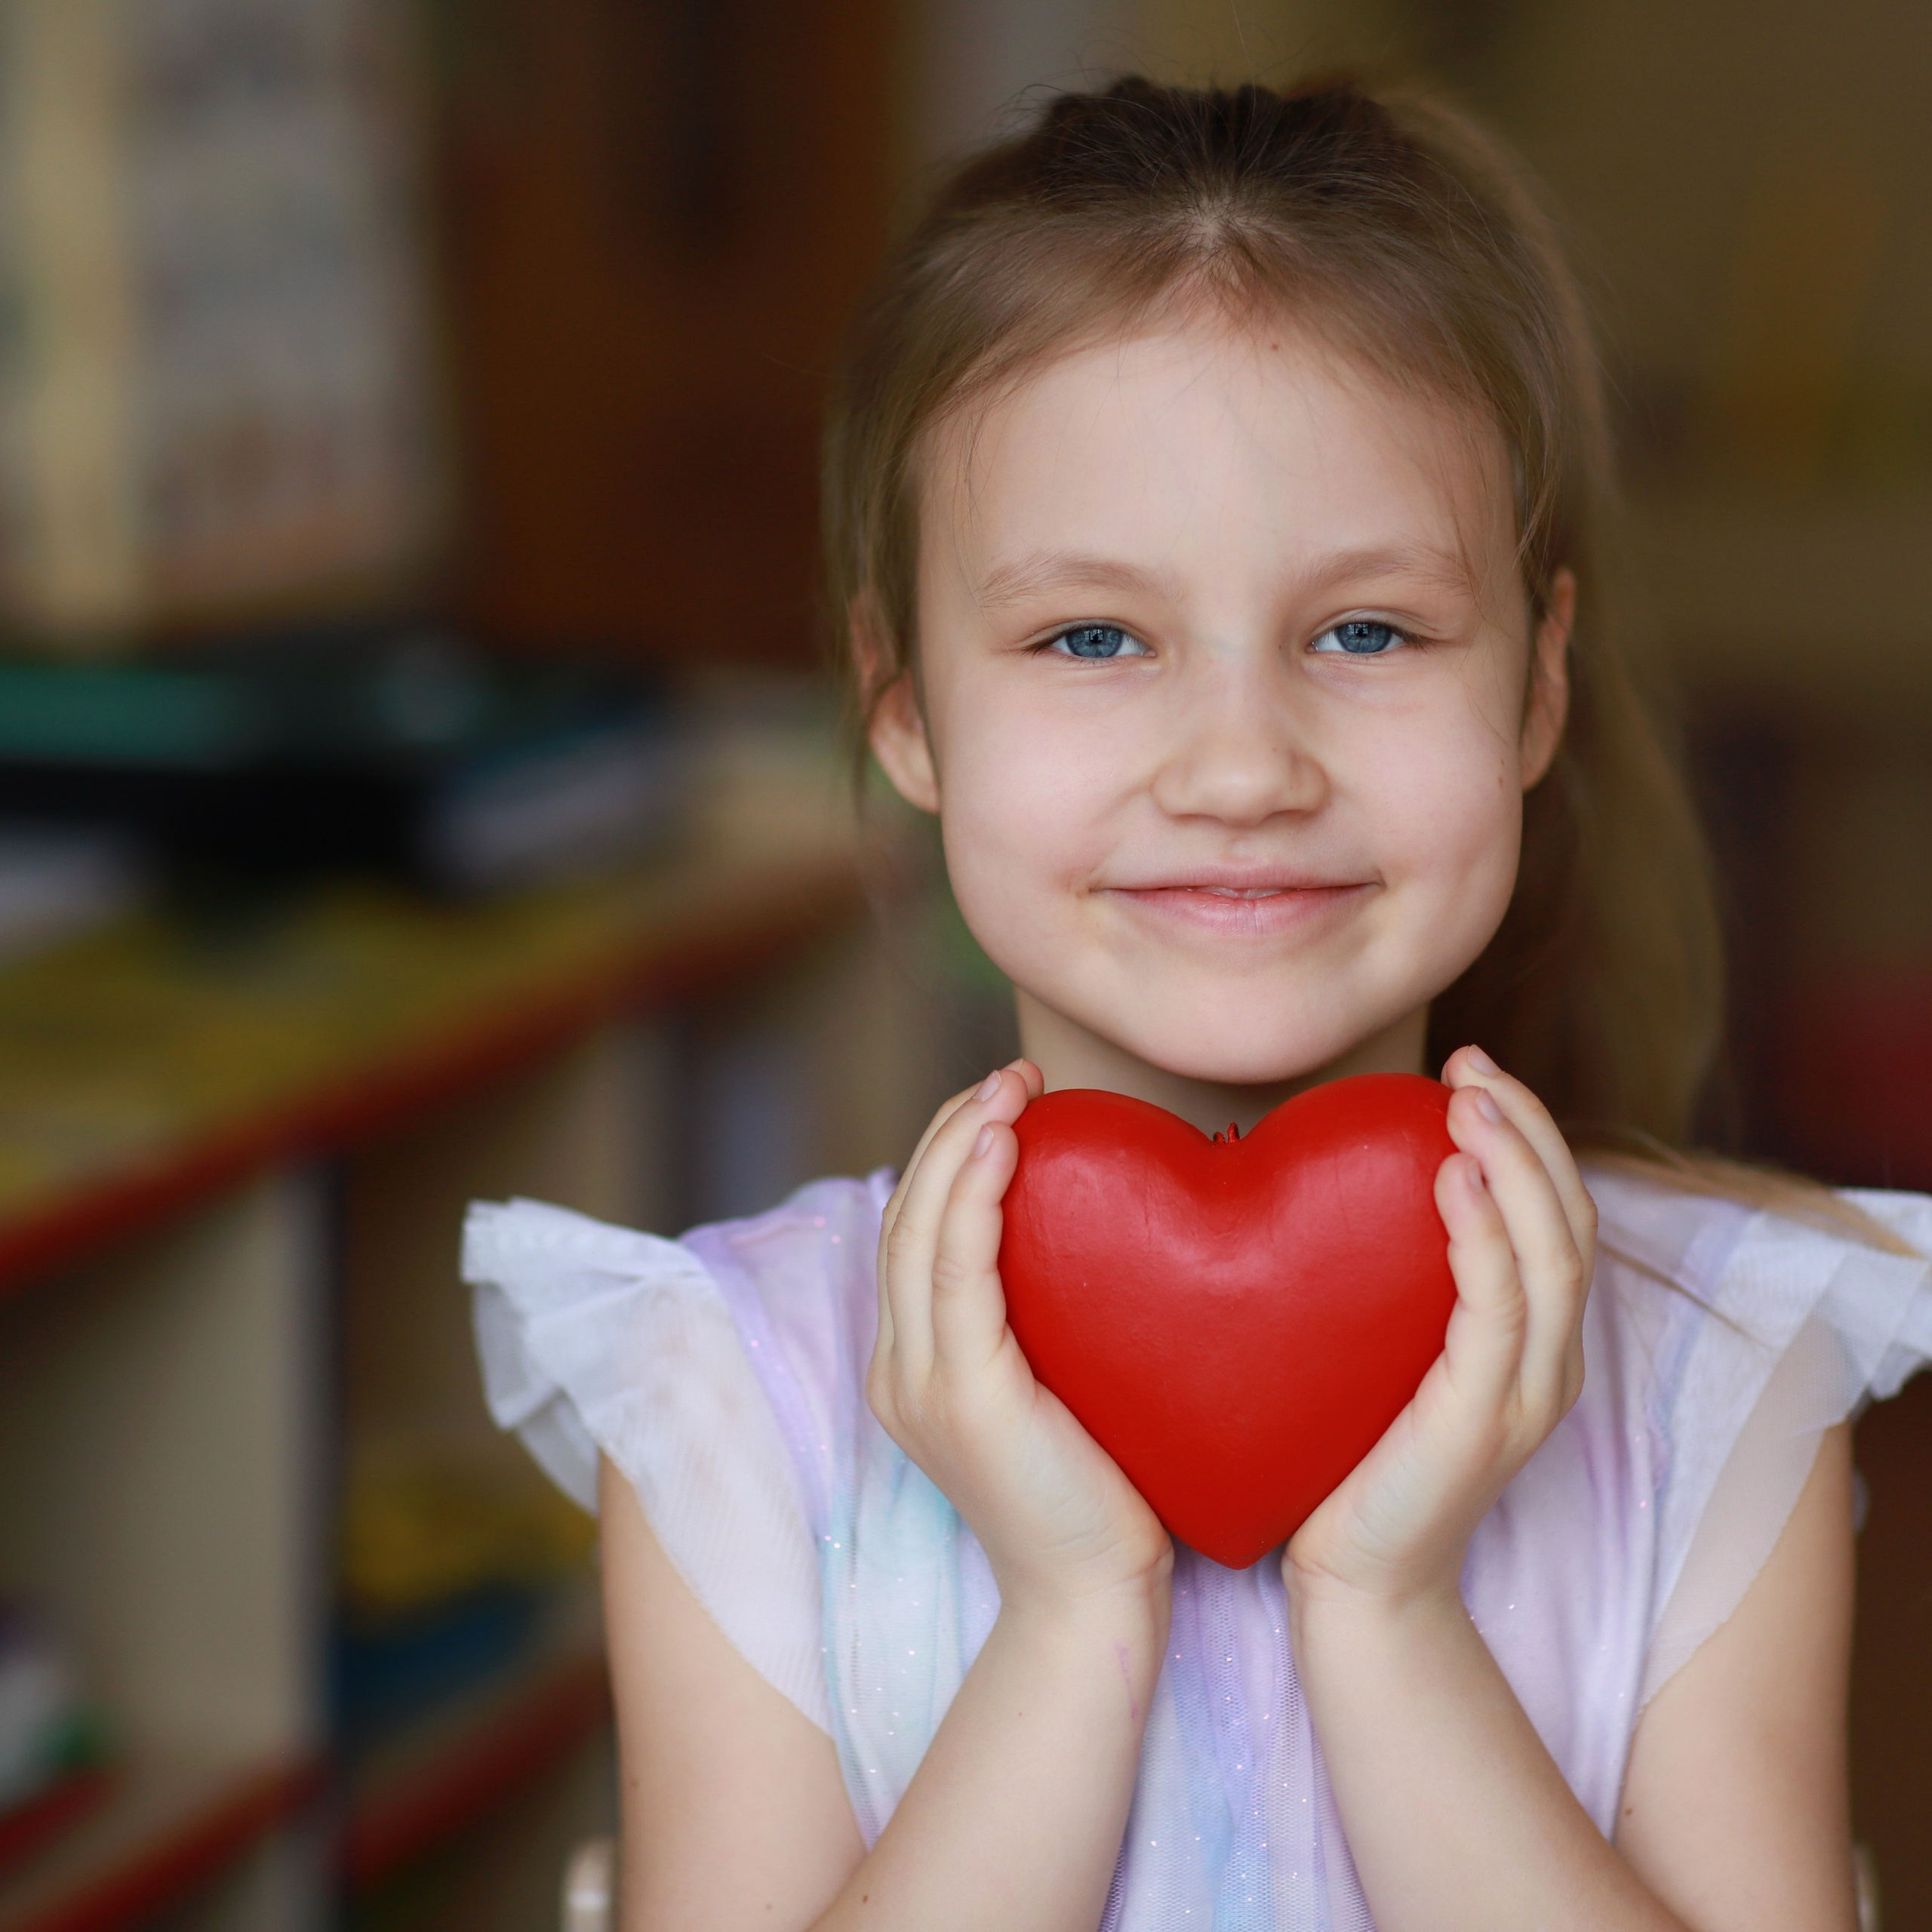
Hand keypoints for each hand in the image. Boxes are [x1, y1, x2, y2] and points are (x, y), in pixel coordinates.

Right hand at [869, 1061, 1172, 1614]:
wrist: (1098, 1604)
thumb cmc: (1107, 1498)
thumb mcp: (1067, 1388)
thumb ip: (1052, 1319)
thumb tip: (1104, 1239)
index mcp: (916, 1366)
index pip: (915, 1232)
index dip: (950, 1153)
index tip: (1006, 1099)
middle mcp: (899, 1369)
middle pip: (906, 1215)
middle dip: (954, 1129)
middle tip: (1014, 1073)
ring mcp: (921, 1383)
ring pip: (920, 1229)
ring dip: (962, 1142)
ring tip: (1010, 1085)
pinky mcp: (961, 1395)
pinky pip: (957, 1271)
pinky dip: (973, 1197)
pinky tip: (1007, 1142)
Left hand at [1286, 1046, 1596, 1608]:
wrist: (1351, 1583)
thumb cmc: (1348, 1460)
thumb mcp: (1376, 1349)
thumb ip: (1386, 1278)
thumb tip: (1328, 1185)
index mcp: (1530, 1343)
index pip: (1556, 1216)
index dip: (1529, 1134)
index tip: (1472, 1068)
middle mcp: (1548, 1363)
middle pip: (1570, 1219)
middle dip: (1530, 1129)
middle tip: (1473, 1062)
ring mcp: (1526, 1394)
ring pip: (1554, 1254)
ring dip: (1517, 1165)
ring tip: (1470, 1099)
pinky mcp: (1484, 1421)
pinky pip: (1500, 1311)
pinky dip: (1484, 1237)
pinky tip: (1449, 1179)